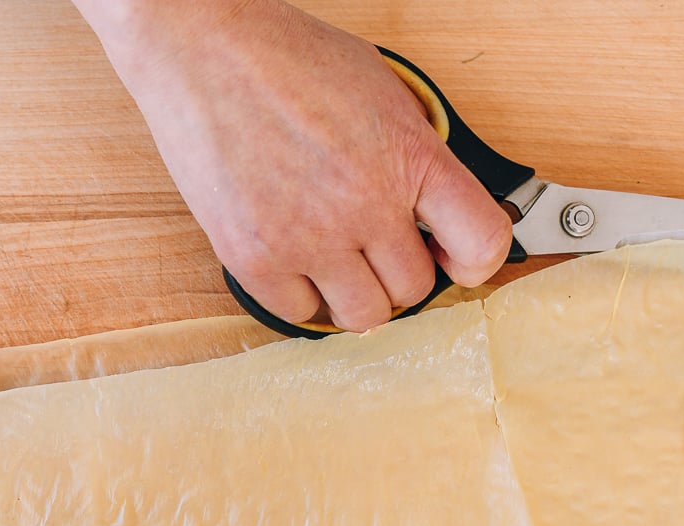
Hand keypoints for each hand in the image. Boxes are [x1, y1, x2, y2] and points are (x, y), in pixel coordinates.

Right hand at [72, 0, 512, 331]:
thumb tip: (434, 210)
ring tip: (335, 262)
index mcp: (410, 158)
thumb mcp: (381, 91)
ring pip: (361, 316)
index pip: (481, 243)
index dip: (474, 262)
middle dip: (398, 273)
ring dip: (354, 295)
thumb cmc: (286, 60)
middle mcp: (365, 206)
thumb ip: (413, 154)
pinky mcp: (254, 258)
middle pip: (414, 290)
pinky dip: (299, 292)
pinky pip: (298, 312)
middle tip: (374, 251)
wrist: (202, 51)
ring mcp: (309, 238)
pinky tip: (291, 255)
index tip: (452, 259)